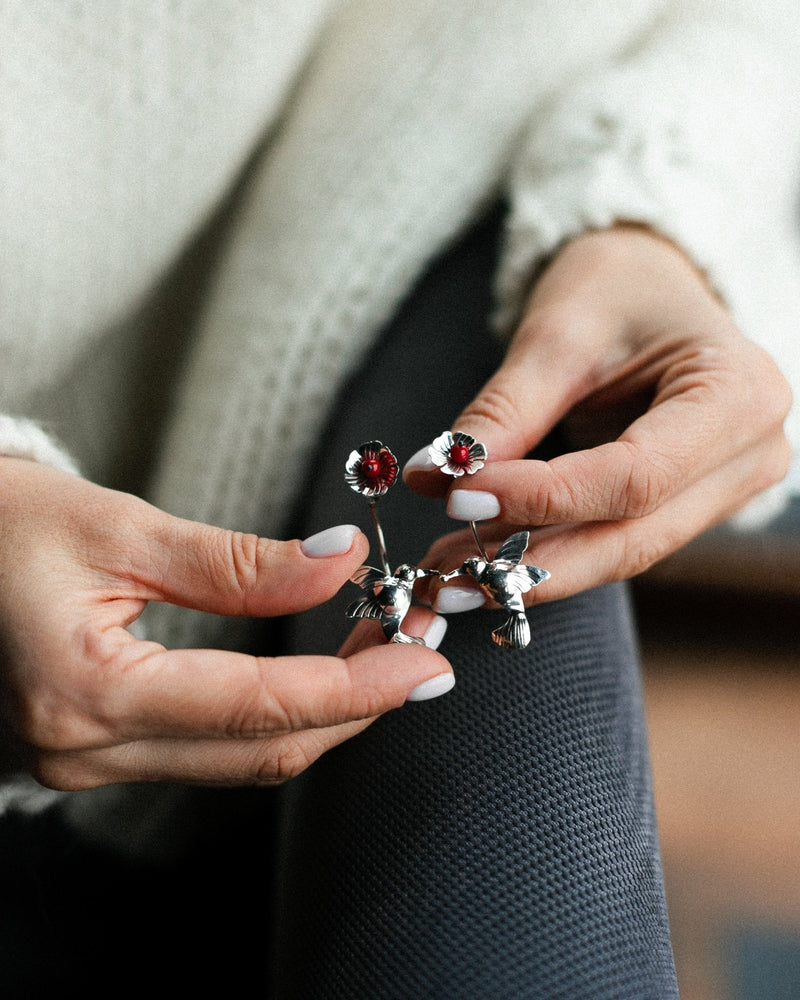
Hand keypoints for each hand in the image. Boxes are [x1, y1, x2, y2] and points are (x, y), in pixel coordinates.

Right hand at [0, 459, 450, 789]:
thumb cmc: (1, 524)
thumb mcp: (121, 527)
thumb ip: (238, 562)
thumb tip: (338, 561)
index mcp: (85, 693)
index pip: (258, 705)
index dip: (356, 686)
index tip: (423, 662)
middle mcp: (82, 751)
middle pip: (259, 749)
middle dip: (354, 707)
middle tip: (420, 658)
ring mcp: (83, 763)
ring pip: (238, 760)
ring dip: (321, 714)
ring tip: (381, 660)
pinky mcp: (91, 752)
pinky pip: (207, 751)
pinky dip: (271, 718)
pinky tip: (314, 680)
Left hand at [404, 225, 791, 604]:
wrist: (649, 283)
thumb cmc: (615, 287)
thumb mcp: (557, 334)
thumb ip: (504, 411)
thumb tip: (432, 475)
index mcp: (738, 395)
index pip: (635, 477)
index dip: (542, 498)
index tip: (459, 497)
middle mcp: (748, 456)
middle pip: (632, 537)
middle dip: (531, 564)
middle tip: (446, 580)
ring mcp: (724, 491)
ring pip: (619, 552)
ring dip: (529, 570)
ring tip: (450, 578)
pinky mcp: (686, 507)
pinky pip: (612, 541)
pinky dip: (544, 553)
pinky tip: (483, 559)